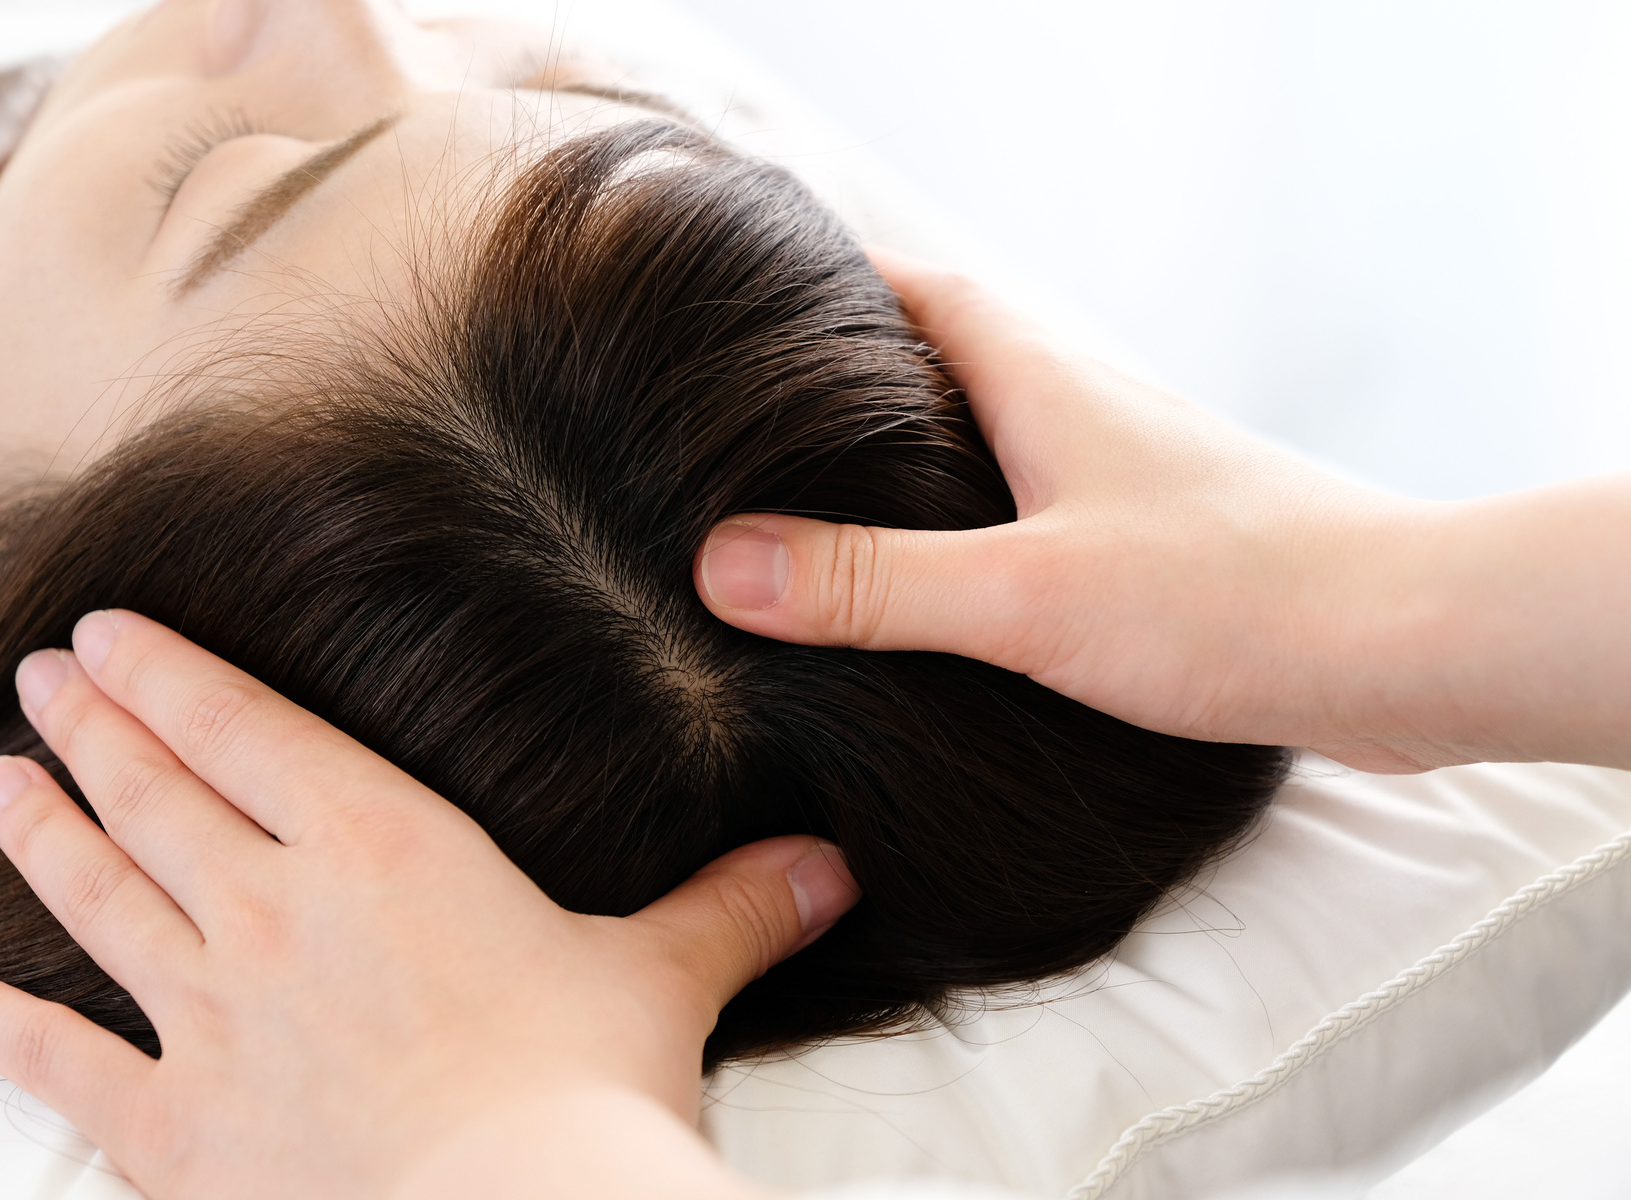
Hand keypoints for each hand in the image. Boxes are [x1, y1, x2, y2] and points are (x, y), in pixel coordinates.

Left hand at [0, 610, 858, 1199]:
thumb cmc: (586, 1089)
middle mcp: (273, 911)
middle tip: (37, 677)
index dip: (169, 675)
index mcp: (381, 846)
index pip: (245, 732)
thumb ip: (736, 909)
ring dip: (39, 834)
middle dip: (89, 728)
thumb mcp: (666, 979)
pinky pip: (68, 1065)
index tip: (105, 630)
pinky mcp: (179, 1130)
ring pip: (97, 900)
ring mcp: (211, 1019)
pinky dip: (0, 1027)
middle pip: (154, 795)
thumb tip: (833, 866)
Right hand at [693, 249, 1630, 772]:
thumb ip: (875, 584)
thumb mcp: (1025, 597)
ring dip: (927, 460)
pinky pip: (1049, 513)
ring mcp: (1133, 478)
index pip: (922, 293)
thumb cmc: (1237, 598)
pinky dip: (988, 531)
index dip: (836, 282)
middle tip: (771, 424)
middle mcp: (1091, 412)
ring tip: (840, 513)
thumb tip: (724, 567)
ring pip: (1004, 442)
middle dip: (863, 379)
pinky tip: (961, 597)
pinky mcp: (1167, 547)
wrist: (1413, 646)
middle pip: (956, 360)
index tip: (753, 301)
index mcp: (1047, 385)